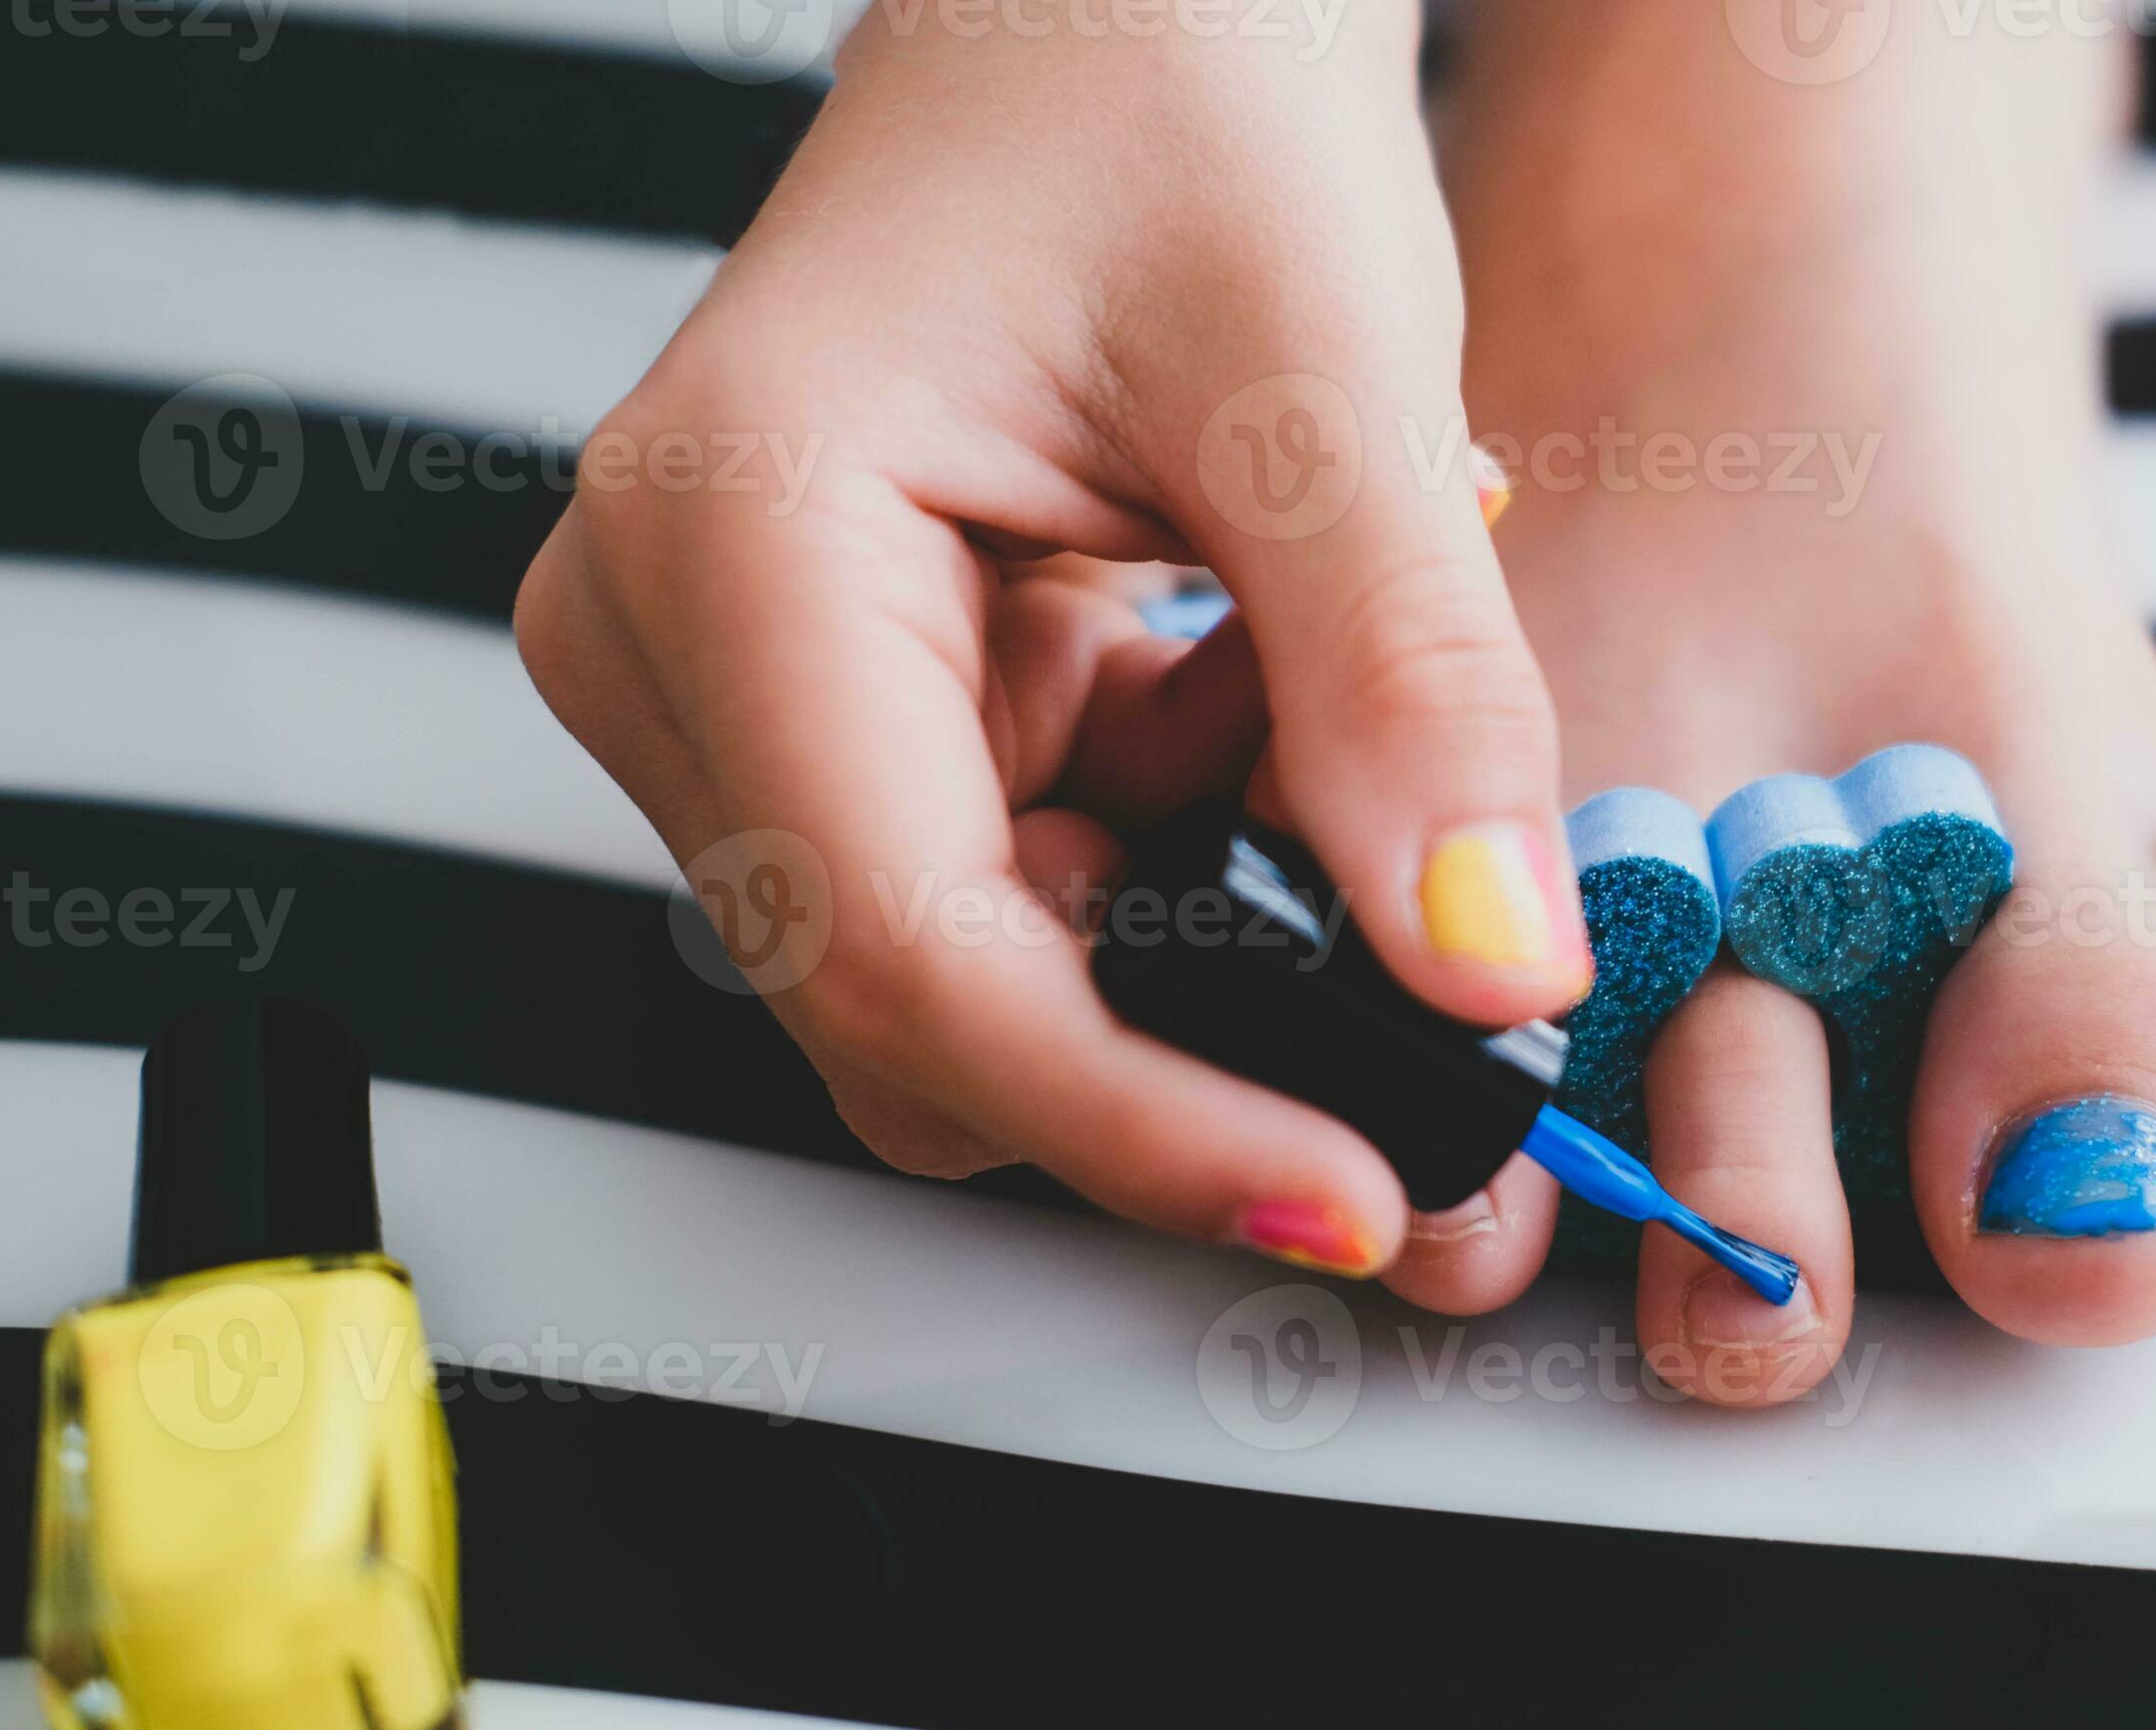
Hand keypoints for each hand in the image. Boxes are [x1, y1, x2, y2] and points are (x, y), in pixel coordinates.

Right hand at [516, 3, 1589, 1276]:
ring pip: (966, 983)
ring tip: (1290, 706)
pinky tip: (1225, 700)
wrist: (1114, 4)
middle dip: (1175, 1041)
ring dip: (1174, 930)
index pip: (915, 954)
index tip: (1352, 1187)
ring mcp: (728, 691)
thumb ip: (1406, 686)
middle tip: (1413, 981)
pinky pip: (999, 898)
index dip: (1142, 1116)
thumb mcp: (1331, 376)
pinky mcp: (820, 713)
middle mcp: (671, 641)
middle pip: (917, 1015)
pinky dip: (1155, 862)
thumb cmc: (1164, 81)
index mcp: (731, 538)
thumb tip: (1484, 963)